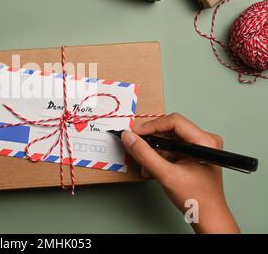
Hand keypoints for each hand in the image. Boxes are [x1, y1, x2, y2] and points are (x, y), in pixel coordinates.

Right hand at [121, 113, 239, 233]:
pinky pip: (169, 149)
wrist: (207, 217)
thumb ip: (145, 155)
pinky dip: (158, 158)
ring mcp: (197, 148)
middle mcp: (204, 141)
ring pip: (167, 140)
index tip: (135, 134)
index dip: (151, 126)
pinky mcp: (191, 155)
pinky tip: (152, 169)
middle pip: (169, 130)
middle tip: (136, 147)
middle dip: (151, 142)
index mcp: (205, 141)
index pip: (173, 122)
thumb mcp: (166, 176)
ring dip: (152, 152)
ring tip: (146, 166)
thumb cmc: (198, 200)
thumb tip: (130, 138)